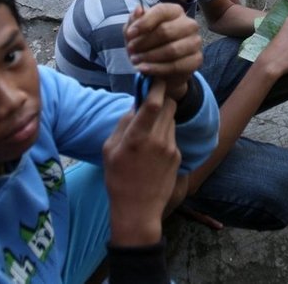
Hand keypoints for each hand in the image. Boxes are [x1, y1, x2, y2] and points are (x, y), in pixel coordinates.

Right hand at [104, 80, 180, 246]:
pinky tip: (153, 151)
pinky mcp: (178, 155)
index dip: (156, 87)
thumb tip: (135, 105)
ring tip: (148, 134)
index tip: (156, 78)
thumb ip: (123, 125)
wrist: (138, 210)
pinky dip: (165, 135)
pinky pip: (172, 135)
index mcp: (136, 138)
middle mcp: (157, 140)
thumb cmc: (118, 180)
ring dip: (162, 119)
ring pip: (171, 120)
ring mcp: (170, 148)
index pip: (153, 104)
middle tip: (151, 104)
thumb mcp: (109, 150)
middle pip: (168, 107)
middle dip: (161, 101)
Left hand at [124, 3, 202, 100]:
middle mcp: (189, 24)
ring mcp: (195, 42)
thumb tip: (138, 9)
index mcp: (175, 11)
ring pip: (172, 50)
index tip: (129, 34)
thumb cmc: (149, 43)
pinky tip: (144, 69)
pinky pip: (176, 65)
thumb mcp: (136, 32)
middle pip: (166, 31)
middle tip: (130, 50)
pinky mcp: (197, 59)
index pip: (161, 11)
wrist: (161, 66)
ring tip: (135, 60)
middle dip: (145, 42)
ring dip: (150, 57)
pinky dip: (157, 69)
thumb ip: (135, 21)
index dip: (144, 22)